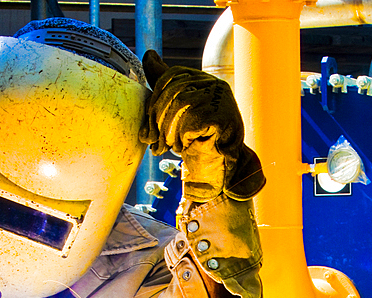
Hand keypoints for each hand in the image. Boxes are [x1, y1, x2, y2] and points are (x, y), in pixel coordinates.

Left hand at [139, 50, 264, 201]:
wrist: (220, 167)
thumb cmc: (196, 139)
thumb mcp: (175, 110)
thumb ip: (163, 84)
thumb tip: (148, 55)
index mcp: (202, 79)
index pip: (170, 76)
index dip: (154, 102)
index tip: (146, 131)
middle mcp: (214, 84)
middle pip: (174, 90)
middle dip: (157, 119)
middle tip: (152, 143)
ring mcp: (222, 99)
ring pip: (182, 103)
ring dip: (168, 130)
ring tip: (166, 147)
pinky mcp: (225, 116)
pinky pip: (193, 120)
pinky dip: (183, 136)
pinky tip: (184, 147)